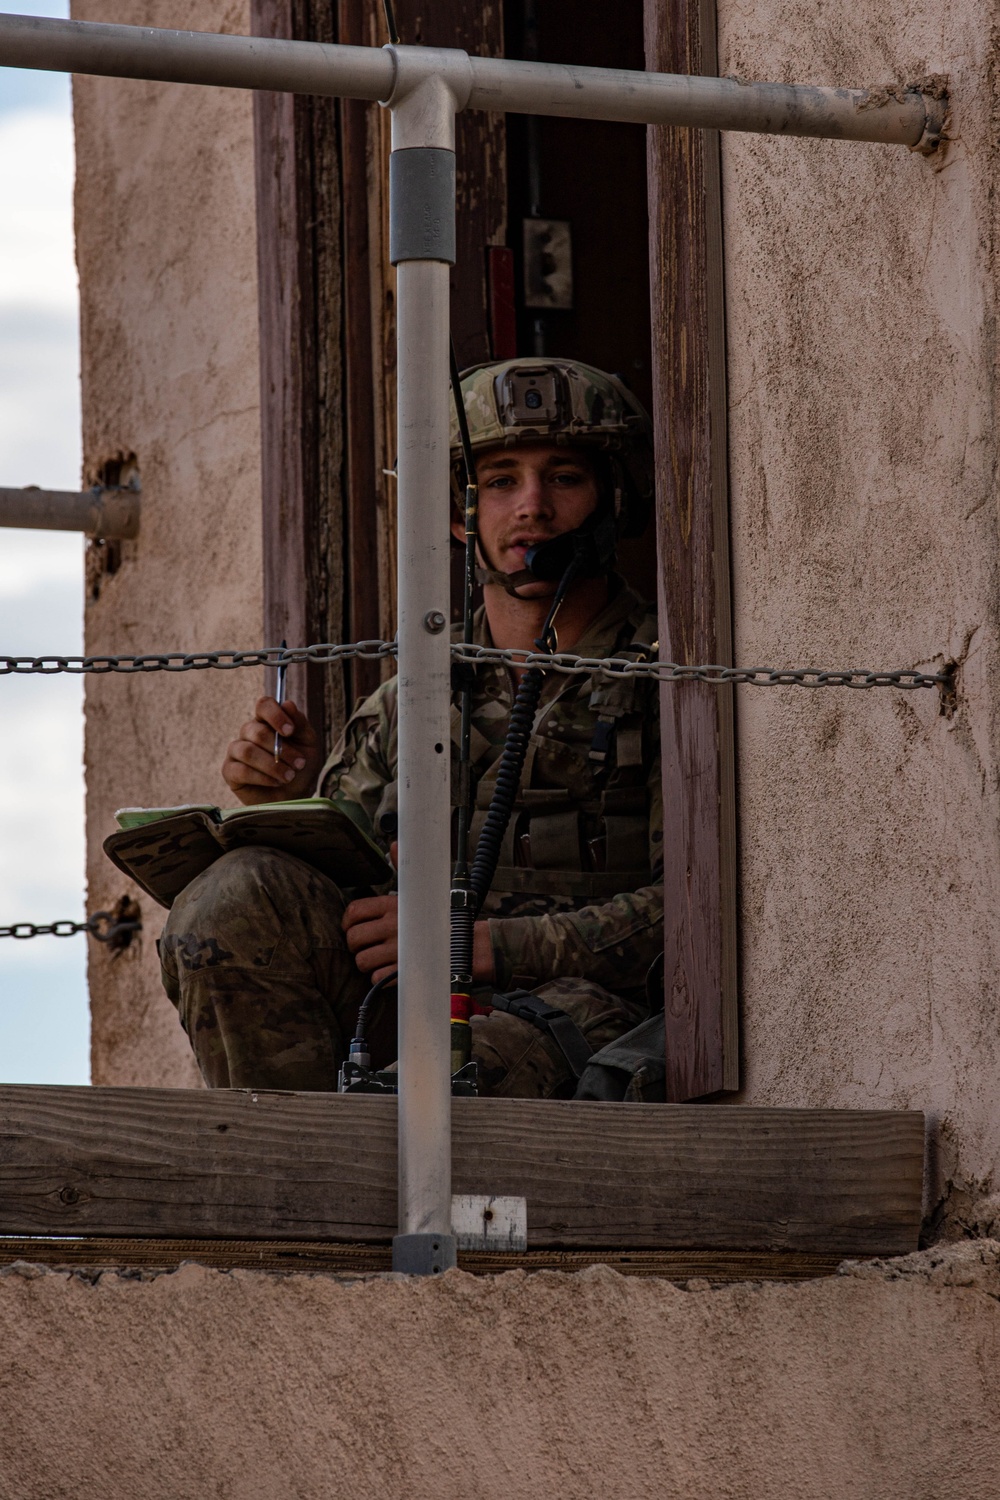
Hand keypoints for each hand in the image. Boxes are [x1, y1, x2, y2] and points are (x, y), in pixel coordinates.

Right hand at [222, 696, 321, 804]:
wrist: (296, 795)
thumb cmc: (300, 766)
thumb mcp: (308, 744)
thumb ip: (300, 724)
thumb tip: (287, 704)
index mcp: (268, 721)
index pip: (264, 705)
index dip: (275, 715)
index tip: (290, 731)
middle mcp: (249, 732)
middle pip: (257, 731)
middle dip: (281, 750)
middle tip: (299, 764)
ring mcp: (236, 750)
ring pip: (248, 751)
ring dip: (273, 765)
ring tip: (289, 776)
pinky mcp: (229, 771)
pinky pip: (241, 770)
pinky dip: (262, 777)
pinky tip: (275, 782)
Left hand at [343, 881, 494, 987]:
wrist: (466, 942)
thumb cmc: (441, 915)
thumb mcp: (423, 888)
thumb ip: (404, 867)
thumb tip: (396, 844)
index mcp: (394, 906)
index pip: (354, 912)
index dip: (347, 922)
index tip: (353, 927)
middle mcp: (393, 928)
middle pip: (353, 938)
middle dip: (354, 944)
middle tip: (364, 945)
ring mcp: (398, 951)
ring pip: (362, 961)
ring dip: (365, 963)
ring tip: (375, 959)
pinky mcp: (404, 971)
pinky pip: (376, 978)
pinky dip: (378, 977)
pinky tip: (387, 970)